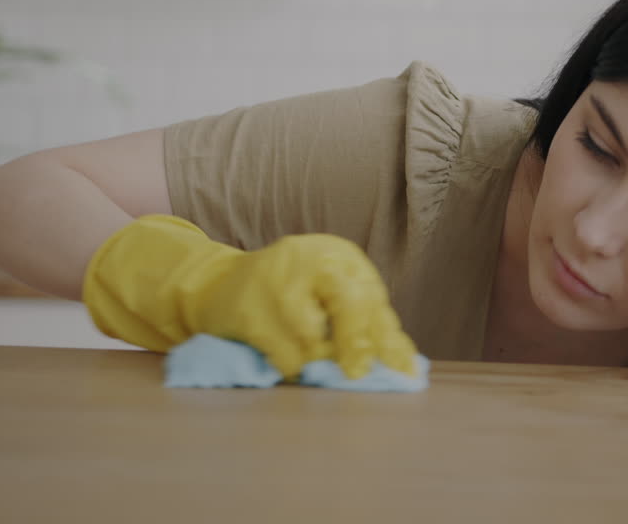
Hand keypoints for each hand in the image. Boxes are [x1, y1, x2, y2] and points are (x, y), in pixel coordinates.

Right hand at [186, 233, 417, 379]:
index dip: (389, 339)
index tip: (402, 373)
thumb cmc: (291, 294)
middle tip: (358, 373)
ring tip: (311, 359)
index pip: (372, 297)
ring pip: (315, 338)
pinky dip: (293, 367)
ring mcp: (276, 283)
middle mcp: (310, 259)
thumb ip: (365, 320)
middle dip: (358, 343)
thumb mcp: (331, 293)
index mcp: (339, 255)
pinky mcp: (249, 312)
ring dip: (319, 360)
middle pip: (349, 304)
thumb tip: (406, 363)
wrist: (222, 285)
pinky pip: (285, 355)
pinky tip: (287, 358)